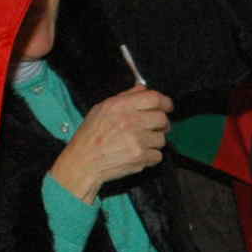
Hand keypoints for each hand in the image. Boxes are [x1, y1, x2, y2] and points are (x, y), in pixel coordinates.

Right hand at [49, 85, 172, 203]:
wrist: (84, 161)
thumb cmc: (90, 136)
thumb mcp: (102, 109)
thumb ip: (125, 97)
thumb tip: (142, 89)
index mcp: (120, 106)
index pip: (154, 98)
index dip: (165, 102)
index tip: (167, 106)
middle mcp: (130, 121)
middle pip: (162, 118)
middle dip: (161, 123)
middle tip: (155, 127)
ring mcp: (137, 140)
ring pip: (162, 138)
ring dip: (154, 141)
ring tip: (138, 143)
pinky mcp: (141, 156)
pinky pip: (158, 155)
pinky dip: (151, 156)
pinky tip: (137, 153)